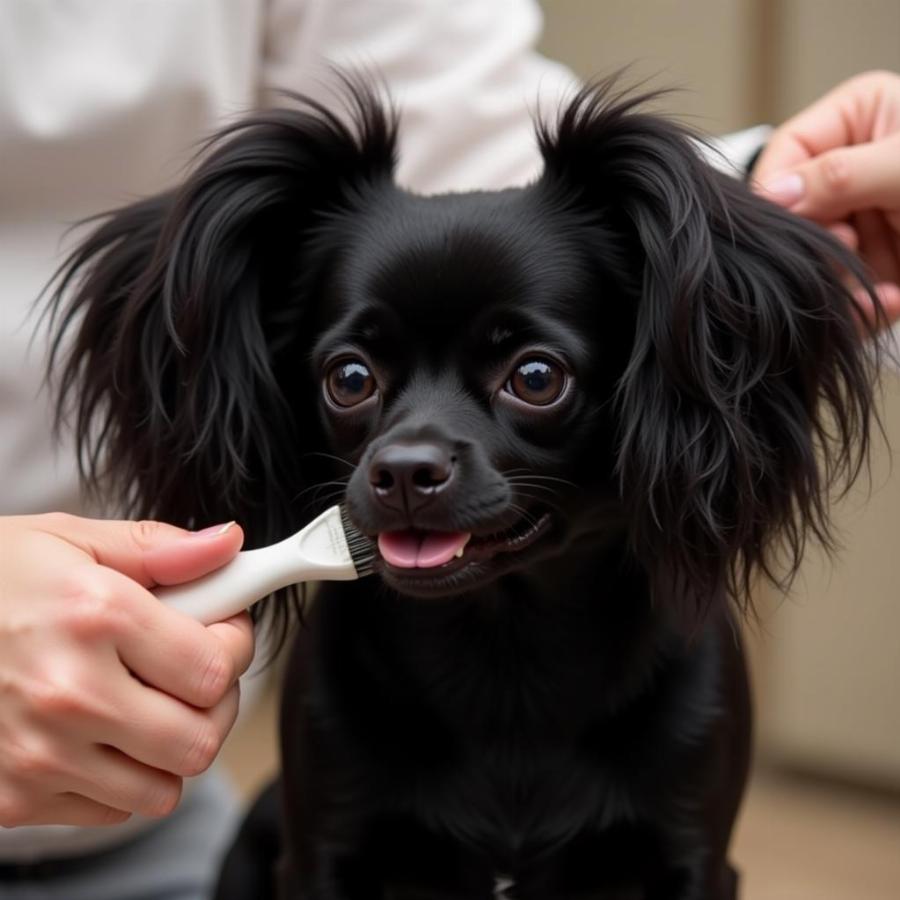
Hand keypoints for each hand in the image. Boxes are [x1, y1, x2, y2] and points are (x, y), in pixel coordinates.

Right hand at [0, 513, 252, 826]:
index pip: (216, 667)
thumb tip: (230, 543)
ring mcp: (37, 754)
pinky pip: (110, 809)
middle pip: (200, 740)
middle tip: (193, 673)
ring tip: (145, 701)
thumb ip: (160, 548)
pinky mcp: (11, 798)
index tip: (223, 630)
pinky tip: (98, 731)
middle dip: (212, 705)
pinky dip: (120, 777)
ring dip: (168, 747)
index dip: (233, 645)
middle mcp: (69, 693)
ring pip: (162, 788)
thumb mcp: (71, 540)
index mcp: (95, 617)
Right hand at [753, 70, 899, 327]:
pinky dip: (862, 304)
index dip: (776, 194)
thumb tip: (772, 195)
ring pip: (816, 258)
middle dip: (817, 248)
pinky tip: (890, 303)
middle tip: (844, 262)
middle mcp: (851, 168)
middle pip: (796, 213)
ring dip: (842, 285)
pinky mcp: (874, 261)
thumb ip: (839, 175)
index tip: (781, 229)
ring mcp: (863, 217)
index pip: (788, 153)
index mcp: (856, 119)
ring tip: (879, 296)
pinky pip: (844, 287)